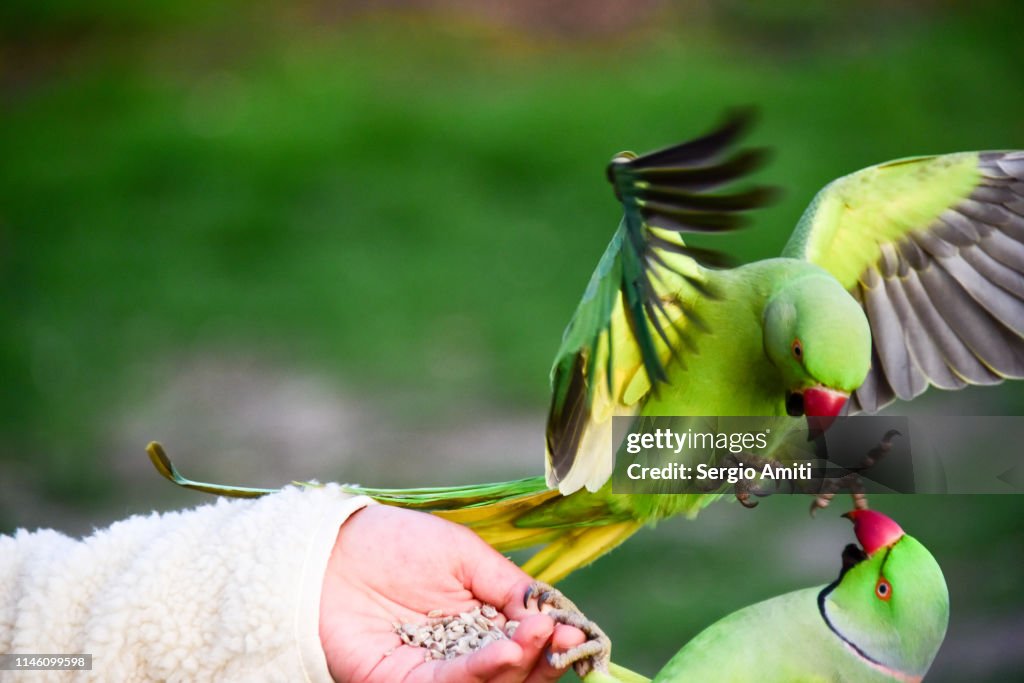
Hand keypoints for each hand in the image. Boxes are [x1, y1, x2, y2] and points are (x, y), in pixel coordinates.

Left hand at [319, 505, 586, 681]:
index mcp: (479, 626)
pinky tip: (506, 650)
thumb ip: (508, 586)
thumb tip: (554, 615)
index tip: (574, 630)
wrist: (332, 546)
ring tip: (536, 638)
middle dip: (542, 662)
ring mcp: (433, 673)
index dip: (551, 642)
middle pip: (514, 675)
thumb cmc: (396, 543)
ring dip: (518, 667)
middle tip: (560, 640)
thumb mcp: (465, 556)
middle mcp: (461, 656)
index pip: (525, 645)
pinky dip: (482, 672)